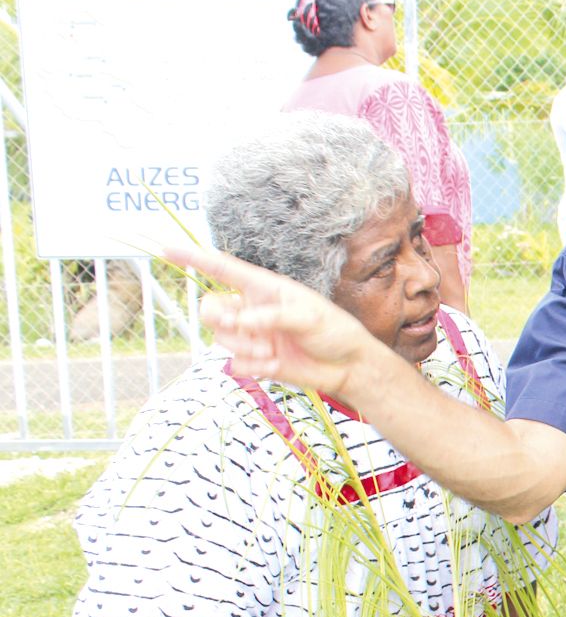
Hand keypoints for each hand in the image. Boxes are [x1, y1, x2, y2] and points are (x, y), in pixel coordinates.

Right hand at [164, 245, 376, 394]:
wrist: (347, 367)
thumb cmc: (333, 332)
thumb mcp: (309, 317)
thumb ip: (272, 316)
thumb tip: (240, 322)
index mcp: (265, 288)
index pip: (223, 269)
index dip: (194, 258)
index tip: (167, 250)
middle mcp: (252, 310)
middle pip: (210, 308)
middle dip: (217, 317)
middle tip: (239, 325)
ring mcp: (252, 336)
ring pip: (221, 337)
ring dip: (242, 345)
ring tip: (271, 351)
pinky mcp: (255, 360)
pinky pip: (235, 363)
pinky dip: (251, 366)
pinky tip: (274, 366)